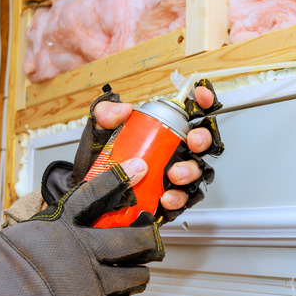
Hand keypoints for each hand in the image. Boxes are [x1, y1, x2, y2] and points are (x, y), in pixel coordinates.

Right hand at [0, 161, 161, 295]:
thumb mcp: (23, 235)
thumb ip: (51, 226)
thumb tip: (64, 216)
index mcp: (62, 227)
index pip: (96, 194)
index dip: (120, 178)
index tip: (137, 168)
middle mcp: (83, 252)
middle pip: (135, 239)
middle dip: (149, 238)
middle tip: (150, 239)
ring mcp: (93, 284)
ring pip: (137, 276)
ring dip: (137, 275)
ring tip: (131, 275)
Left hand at [91, 85, 214, 210]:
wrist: (92, 190)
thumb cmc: (103, 158)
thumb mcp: (101, 131)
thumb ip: (106, 114)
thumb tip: (124, 109)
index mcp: (164, 131)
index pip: (189, 113)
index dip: (202, 101)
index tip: (201, 96)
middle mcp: (174, 152)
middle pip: (201, 142)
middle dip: (202, 139)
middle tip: (192, 141)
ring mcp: (175, 176)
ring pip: (197, 171)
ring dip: (190, 171)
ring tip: (175, 174)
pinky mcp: (170, 198)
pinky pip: (183, 199)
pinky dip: (178, 198)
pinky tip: (166, 197)